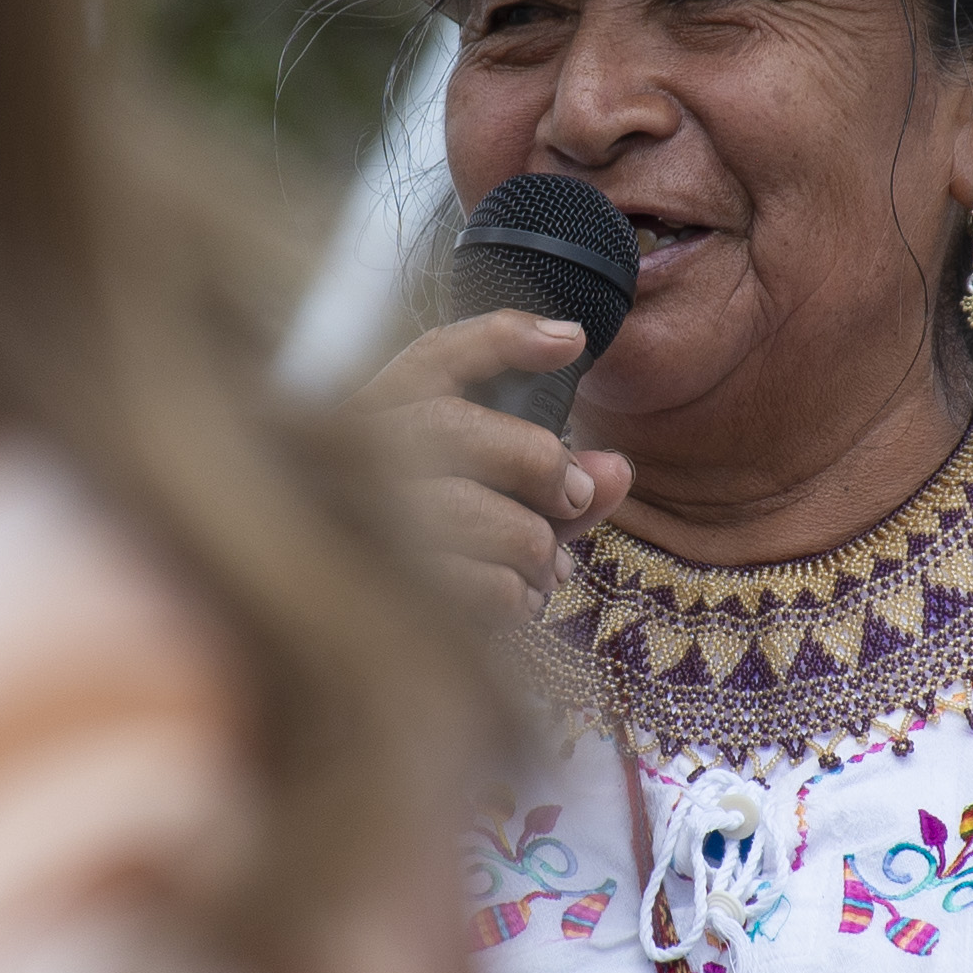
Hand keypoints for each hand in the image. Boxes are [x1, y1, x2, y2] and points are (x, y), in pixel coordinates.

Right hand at [355, 310, 635, 629]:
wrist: (370, 634)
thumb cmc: (446, 550)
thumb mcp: (500, 500)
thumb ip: (560, 479)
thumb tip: (614, 471)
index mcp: (383, 413)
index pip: (436, 355)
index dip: (503, 338)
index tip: (574, 343)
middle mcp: (357, 456)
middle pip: (456, 427)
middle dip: (539, 462)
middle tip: (574, 496)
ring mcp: (360, 522)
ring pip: (475, 513)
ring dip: (536, 547)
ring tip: (545, 565)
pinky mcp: (385, 589)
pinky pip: (479, 583)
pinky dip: (518, 595)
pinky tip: (518, 598)